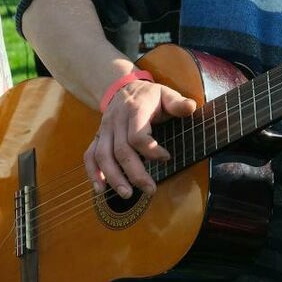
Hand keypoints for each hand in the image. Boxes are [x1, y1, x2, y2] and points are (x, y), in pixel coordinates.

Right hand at [84, 77, 196, 197]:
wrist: (125, 88)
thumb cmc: (150, 96)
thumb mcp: (166, 94)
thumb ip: (178, 103)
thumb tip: (191, 107)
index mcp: (134, 110)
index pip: (137, 136)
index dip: (152, 151)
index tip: (167, 157)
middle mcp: (115, 121)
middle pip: (121, 151)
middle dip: (135, 173)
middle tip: (150, 190)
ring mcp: (104, 130)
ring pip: (103, 156)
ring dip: (114, 177)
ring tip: (127, 194)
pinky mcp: (98, 137)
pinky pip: (89, 155)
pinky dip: (93, 172)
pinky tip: (101, 189)